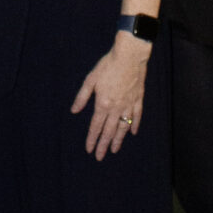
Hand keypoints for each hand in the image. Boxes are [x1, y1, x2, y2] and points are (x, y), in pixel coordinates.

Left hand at [72, 33, 150, 156]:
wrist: (129, 55)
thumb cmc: (108, 65)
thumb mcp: (90, 80)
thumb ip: (82, 97)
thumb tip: (74, 111)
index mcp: (103, 103)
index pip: (95, 126)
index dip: (91, 139)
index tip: (89, 150)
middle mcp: (116, 108)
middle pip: (109, 131)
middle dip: (103, 145)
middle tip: (100, 157)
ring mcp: (129, 104)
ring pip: (123, 127)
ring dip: (118, 140)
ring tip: (114, 150)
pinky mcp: (138, 99)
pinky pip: (136, 116)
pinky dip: (134, 125)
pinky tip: (132, 132)